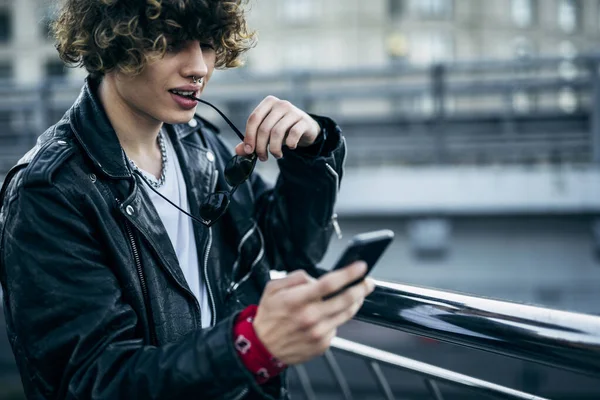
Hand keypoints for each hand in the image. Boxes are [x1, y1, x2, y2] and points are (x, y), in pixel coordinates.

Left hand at [234, 95, 320, 160]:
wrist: (306, 128)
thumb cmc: (283, 129)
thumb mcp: (266, 133)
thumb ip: (252, 140)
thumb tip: (238, 151)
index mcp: (268, 103)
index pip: (253, 119)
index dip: (249, 136)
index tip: (249, 151)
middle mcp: (280, 104)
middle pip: (264, 128)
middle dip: (261, 147)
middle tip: (262, 158)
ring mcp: (293, 111)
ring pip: (277, 132)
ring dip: (274, 149)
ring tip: (276, 155)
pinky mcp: (304, 121)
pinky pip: (293, 134)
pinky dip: (290, 144)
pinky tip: (290, 147)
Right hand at [253, 262, 374, 365]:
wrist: (262, 347)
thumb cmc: (269, 317)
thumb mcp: (272, 289)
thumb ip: (294, 278)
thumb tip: (313, 277)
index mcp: (297, 300)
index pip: (329, 284)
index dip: (348, 274)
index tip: (360, 267)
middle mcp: (309, 317)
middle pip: (345, 299)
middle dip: (361, 288)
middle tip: (368, 282)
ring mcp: (318, 333)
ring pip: (346, 314)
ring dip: (355, 302)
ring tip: (357, 295)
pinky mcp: (322, 344)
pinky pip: (337, 328)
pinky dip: (337, 319)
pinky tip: (329, 316)